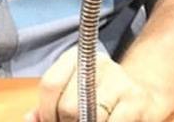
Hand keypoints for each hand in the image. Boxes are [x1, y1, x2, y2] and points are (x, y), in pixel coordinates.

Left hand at [25, 45, 164, 121]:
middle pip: (68, 105)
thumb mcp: (72, 93)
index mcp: (77, 57)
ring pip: (91, 117)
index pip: (50, 84)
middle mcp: (98, 63)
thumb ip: (49, 106)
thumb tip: (30, 117)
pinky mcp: (137, 100)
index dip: (47, 112)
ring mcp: (120, 80)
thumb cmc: (101, 97)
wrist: (144, 95)